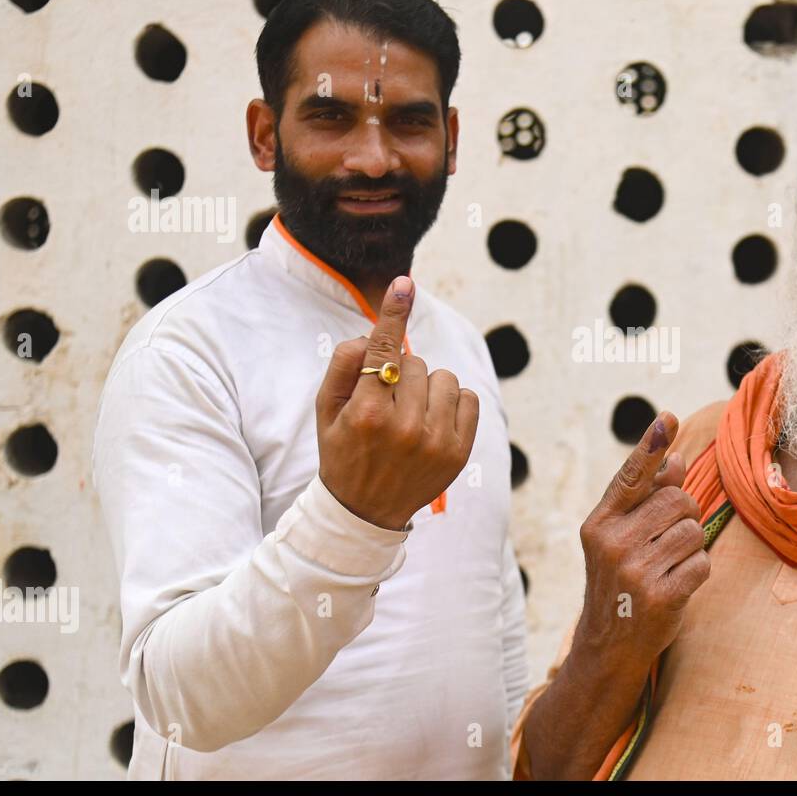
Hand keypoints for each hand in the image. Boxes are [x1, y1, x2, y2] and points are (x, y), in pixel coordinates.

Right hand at [315, 276, 479, 529]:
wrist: (364, 511)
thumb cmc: (343, 451)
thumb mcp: (326, 409)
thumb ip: (344, 365)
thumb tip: (372, 331)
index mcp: (367, 412)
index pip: (383, 350)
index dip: (394, 315)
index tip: (404, 284)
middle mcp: (404, 426)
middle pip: (416, 363)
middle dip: (402, 375)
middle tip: (387, 405)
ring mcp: (436, 441)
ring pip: (445, 378)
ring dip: (429, 388)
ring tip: (411, 415)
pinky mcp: (460, 451)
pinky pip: (469, 398)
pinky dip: (454, 403)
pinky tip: (433, 422)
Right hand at [574, 412, 710, 671]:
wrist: (608, 647)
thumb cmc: (620, 583)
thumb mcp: (622, 539)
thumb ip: (646, 499)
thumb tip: (675, 457)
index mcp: (599, 523)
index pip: (630, 476)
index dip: (651, 446)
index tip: (667, 418)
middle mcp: (613, 543)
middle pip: (677, 500)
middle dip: (684, 516)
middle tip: (665, 543)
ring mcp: (635, 572)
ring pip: (694, 530)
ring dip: (692, 547)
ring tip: (668, 567)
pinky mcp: (660, 597)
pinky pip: (702, 563)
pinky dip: (697, 573)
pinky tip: (676, 587)